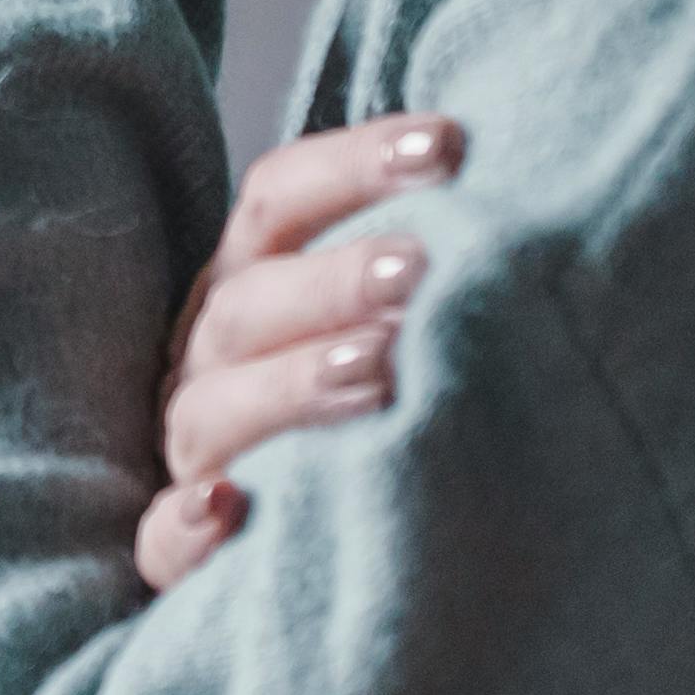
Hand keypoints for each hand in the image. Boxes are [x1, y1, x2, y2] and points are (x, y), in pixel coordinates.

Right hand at [128, 111, 466, 592]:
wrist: (332, 540)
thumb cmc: (392, 403)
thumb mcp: (402, 319)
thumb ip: (433, 269)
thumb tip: (531, 209)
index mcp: (257, 280)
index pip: (280, 196)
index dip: (356, 163)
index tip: (448, 145)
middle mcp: (214, 354)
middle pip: (250, 301)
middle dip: (334, 281)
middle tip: (422, 269)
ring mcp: (194, 451)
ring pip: (210, 411)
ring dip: (289, 386)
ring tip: (375, 373)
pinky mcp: (181, 549)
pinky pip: (164, 540)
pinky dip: (188, 525)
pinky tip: (227, 507)